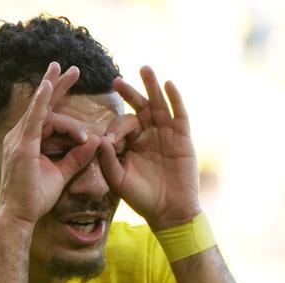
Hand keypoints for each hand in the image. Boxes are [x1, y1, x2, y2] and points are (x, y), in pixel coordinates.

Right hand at [0, 62, 101, 227]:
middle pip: (41, 105)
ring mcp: (18, 140)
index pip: (45, 115)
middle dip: (57, 84)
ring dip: (56, 89)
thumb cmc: (35, 199)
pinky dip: (41, 101)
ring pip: (43, 111)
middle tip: (71, 67)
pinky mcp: (22, 146)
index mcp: (27, 142)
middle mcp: (19, 136)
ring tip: (72, 72)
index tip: (73, 84)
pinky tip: (49, 86)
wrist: (19, 217)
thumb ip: (76, 157)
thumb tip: (95, 142)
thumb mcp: (61, 174)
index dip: (58, 99)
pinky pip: (33, 119)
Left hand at [99, 66, 200, 229]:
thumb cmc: (142, 198)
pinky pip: (179, 114)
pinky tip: (168, 84)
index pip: (122, 125)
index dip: (115, 130)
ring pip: (159, 104)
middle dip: (130, 93)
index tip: (110, 141)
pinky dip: (175, 99)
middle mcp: (149, 135)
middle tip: (117, 81)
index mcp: (132, 144)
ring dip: (152, 86)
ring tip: (144, 69)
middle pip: (139, 107)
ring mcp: (166, 134)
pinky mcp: (182, 137)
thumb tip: (101, 139)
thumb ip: (108, 160)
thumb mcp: (119, 180)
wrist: (169, 212)